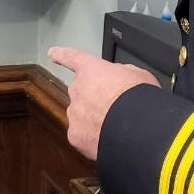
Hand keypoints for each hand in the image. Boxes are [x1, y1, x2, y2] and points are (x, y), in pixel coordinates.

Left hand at [48, 45, 159, 160]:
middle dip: (95, 100)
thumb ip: (122, 73)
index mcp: (92, 70)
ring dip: (95, 120)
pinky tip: (110, 139)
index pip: (72, 58)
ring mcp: (74, 113)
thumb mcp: (139, 75)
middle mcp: (78, 89)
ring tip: (117, 127)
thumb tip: (118, 79)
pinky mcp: (75, 135)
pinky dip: (94, 138)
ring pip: (82, 115)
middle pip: (82, 93)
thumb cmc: (141, 99)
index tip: (51, 53)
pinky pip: (83, 135)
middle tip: (116, 110)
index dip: (61, 54)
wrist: (140, 130)